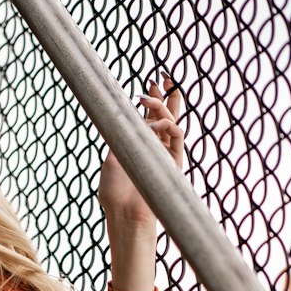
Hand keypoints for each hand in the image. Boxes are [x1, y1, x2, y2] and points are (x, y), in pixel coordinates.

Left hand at [98, 75, 183, 226]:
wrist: (124, 212)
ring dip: (163, 106)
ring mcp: (166, 154)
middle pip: (166, 116)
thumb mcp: (112, 156)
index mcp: (140, 146)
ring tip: (149, 95)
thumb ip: (120, 135)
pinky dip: (171, 125)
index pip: (149, 118)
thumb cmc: (114, 190)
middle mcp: (155, 148)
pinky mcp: (174, 163)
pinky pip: (178, 137)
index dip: (151, 101)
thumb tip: (124, 114)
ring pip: (172, 122)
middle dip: (166, 96)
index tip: (149, 84)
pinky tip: (160, 121)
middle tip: (163, 77)